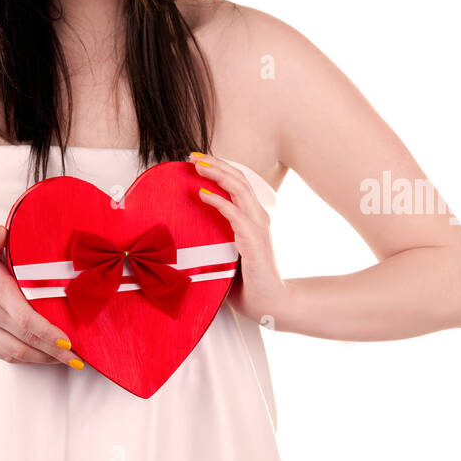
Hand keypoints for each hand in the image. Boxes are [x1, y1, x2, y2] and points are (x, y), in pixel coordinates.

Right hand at [0, 226, 84, 368]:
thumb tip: (3, 229)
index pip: (28, 319)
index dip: (49, 334)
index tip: (69, 341)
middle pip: (28, 341)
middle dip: (55, 352)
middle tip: (77, 360)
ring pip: (18, 353)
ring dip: (43, 359)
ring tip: (64, 360)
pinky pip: (6, 355)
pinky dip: (26, 359)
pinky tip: (41, 357)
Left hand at [189, 151, 288, 326]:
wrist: (272, 305)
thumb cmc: (249, 283)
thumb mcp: (227, 255)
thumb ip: (215, 239)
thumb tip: (187, 232)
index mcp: (253, 219)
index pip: (238, 184)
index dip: (220, 169)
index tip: (198, 160)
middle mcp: (258, 218)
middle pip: (239, 180)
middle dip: (216, 164)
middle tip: (193, 156)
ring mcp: (258, 228)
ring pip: (239, 190)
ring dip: (217, 175)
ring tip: (198, 166)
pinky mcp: (255, 242)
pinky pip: (236, 216)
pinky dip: (219, 202)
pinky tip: (204, 195)